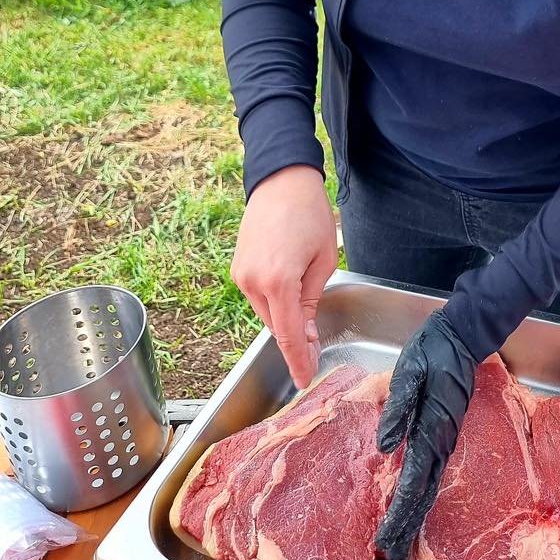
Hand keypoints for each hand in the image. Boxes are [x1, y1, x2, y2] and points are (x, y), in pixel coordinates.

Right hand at [230, 165, 337, 389]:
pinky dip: (274, 302)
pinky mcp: (237, 269)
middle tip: (315, 352)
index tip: (305, 379)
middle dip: (295, 341)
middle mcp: (252, 283)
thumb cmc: (309, 213)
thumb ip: (311, 301)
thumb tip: (305, 335)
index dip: (298, 361)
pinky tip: (289, 293)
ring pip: (266, 314)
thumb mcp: (322, 260)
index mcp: (278, 282)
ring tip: (306, 313)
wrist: (281, 180)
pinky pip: (258, 297)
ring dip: (284, 319)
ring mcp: (241, 276)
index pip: (289, 335)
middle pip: (277, 327)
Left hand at [374, 311, 477, 559]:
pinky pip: (432, 472)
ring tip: (398, 538)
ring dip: (414, 512)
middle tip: (389, 551)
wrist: (462, 337)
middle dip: (406, 523)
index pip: (414, 482)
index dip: (399, 513)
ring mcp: (445, 438)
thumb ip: (397, 407)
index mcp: (432, 429)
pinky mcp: (444, 432)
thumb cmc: (433, 351)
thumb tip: (384, 445)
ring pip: (430, 485)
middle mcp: (441, 441)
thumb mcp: (409, 372)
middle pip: (424, 492)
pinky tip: (413, 502)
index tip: (385, 538)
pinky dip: (421, 494)